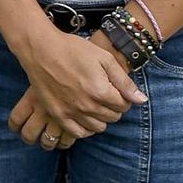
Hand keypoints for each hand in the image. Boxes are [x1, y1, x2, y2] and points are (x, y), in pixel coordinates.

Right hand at [7, 27, 144, 144]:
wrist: (41, 50)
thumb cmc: (74, 49)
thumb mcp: (104, 58)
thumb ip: (124, 81)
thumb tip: (141, 100)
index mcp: (101, 91)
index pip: (124, 105)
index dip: (124, 97)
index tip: (116, 89)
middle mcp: (87, 106)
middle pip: (113, 117)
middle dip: (114, 107)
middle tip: (105, 94)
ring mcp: (71, 112)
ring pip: (98, 127)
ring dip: (101, 117)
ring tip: (95, 103)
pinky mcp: (58, 114)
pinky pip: (78, 132)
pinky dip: (86, 128)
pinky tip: (85, 117)